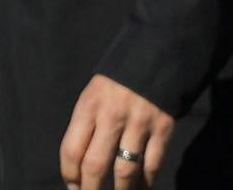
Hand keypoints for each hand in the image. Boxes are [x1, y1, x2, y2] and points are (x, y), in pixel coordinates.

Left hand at [59, 74, 175, 189]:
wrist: (154, 56)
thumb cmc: (116, 83)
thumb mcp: (92, 95)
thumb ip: (85, 126)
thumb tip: (78, 166)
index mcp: (88, 107)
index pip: (71, 149)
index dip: (69, 174)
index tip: (72, 187)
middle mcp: (111, 116)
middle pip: (95, 165)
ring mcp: (139, 123)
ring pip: (125, 171)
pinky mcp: (163, 128)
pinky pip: (152, 165)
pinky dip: (146, 182)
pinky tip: (141, 187)